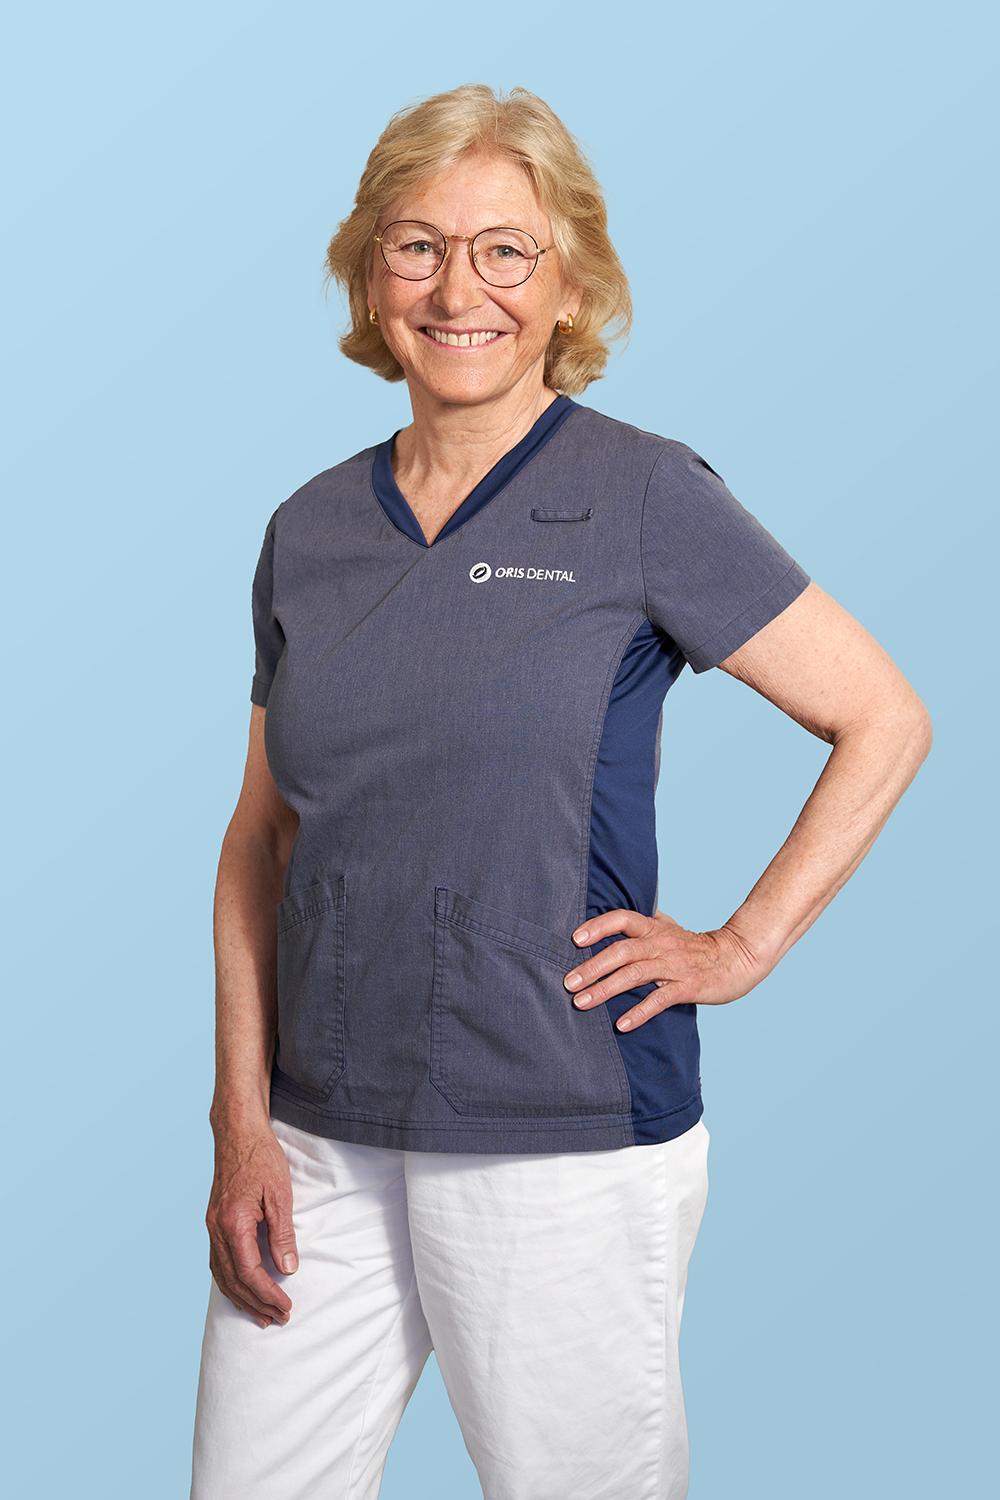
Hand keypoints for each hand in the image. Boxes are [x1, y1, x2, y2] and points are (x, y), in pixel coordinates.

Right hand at [205, 1122, 298, 1327]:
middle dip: (256, 1303)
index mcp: (233, 1222)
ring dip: (241, 1297)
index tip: (285, 1306)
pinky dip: (230, 1281)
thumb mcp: (280, 1193)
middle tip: (278, 1318)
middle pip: (233, 1280)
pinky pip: (217, 1262)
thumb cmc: (261, 1158)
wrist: (238, 1132)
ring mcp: (211, 1226)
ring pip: (221, 1274)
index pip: (249, 1272)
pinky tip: (241, 1290)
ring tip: (261, 1315)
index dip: (267, 1293)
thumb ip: (282, 1233)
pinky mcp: (212, 1222)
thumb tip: (288, 1268)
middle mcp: (216, 1228)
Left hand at [563, 908, 769, 1030]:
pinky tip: (621, 1025)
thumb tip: (614, 920)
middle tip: (568, 983)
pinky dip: (639, 1012)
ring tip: (582, 1003)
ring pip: (634, 974)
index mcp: (654, 928)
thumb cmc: (697, 946)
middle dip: (592, 967)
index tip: (575, 939)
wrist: (737, 958)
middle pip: (621, 951)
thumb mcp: (669, 928)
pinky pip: (659, 999)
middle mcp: (660, 943)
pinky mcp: (686, 987)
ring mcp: (673, 965)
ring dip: (605, 989)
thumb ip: (643, 923)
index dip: (597, 926)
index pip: (621, 918)